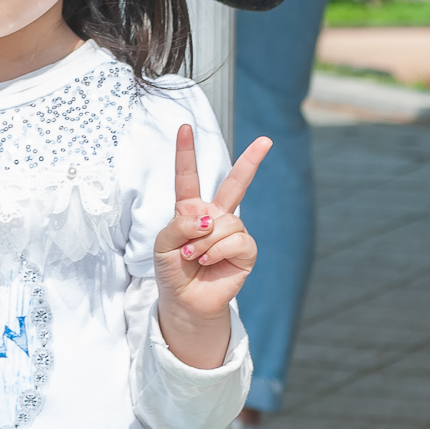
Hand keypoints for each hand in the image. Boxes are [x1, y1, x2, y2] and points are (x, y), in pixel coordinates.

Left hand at [153, 123, 271, 366]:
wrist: (185, 301)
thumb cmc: (172, 270)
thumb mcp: (163, 244)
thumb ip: (180, 225)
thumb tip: (209, 218)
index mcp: (190, 209)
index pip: (188, 176)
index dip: (185, 152)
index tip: (184, 127)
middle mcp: (214, 216)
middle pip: (234, 184)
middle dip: (251, 161)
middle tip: (266, 140)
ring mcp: (231, 232)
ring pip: (225, 222)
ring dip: (205, 240)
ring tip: (194, 257)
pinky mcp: (245, 250)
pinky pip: (237, 239)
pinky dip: (218, 250)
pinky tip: (209, 261)